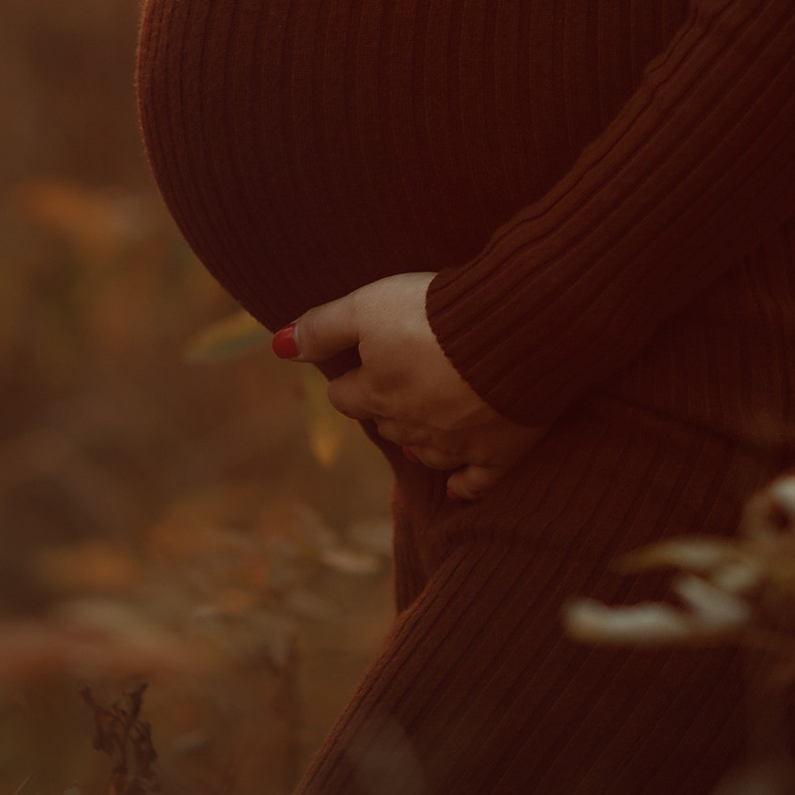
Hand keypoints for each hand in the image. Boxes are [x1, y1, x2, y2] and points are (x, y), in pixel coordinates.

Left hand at [281, 273, 541, 502]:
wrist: (514, 329)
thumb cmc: (436, 311)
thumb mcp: (369, 304)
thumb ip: (323, 326)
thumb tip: (279, 346)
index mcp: (378, 391)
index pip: (346, 395)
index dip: (350, 378)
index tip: (358, 364)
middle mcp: (412, 426)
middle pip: (385, 424)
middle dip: (385, 407)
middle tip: (397, 385)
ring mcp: (457, 443)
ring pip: (425, 452)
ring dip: (420, 440)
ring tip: (421, 425)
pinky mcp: (500, 451)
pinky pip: (477, 481)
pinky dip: (465, 484)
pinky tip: (457, 490)